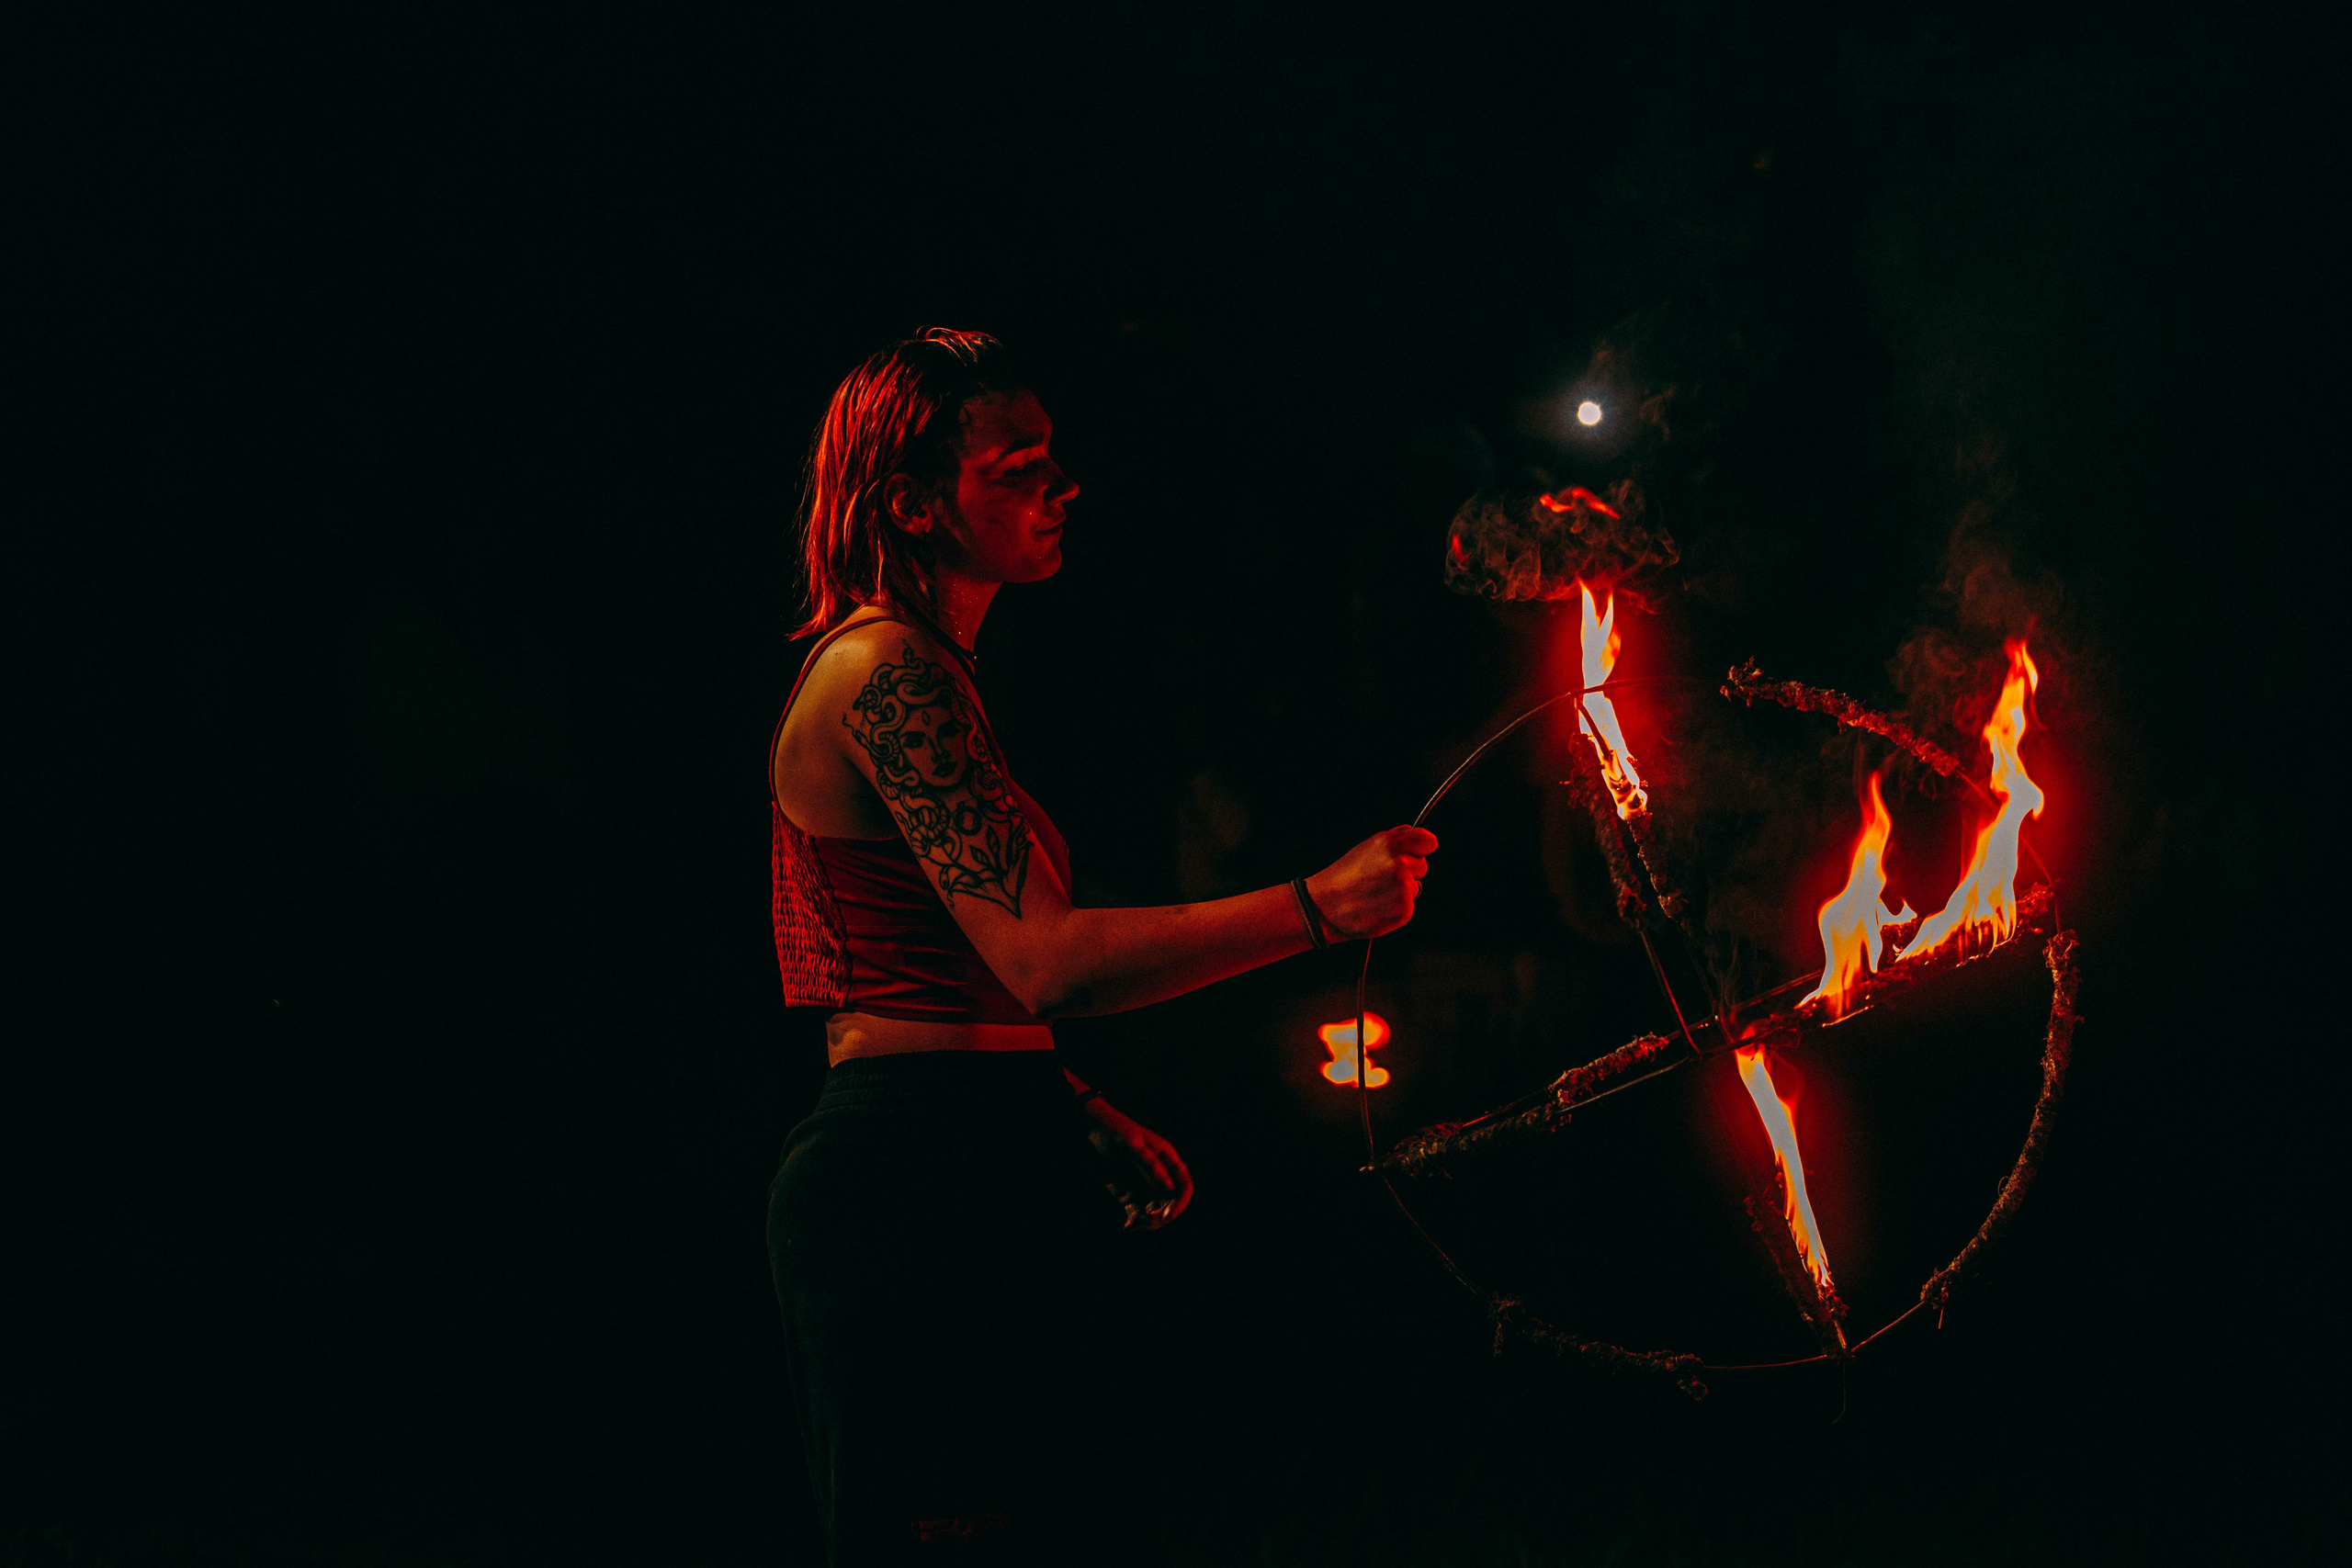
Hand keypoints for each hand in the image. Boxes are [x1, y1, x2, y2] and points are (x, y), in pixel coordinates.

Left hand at [1081, 1097, 1193, 1229]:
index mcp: (1167, 1158)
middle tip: (1145, 1222)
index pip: (1184, 1187)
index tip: (1165, 1215)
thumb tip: (1170, 1186)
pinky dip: (1135, 1221)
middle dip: (1162, 1216)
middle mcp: (1160, 1174)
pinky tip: (1128, 1226)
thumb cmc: (1113, 1128)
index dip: (1179, 1204)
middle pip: (1172, 1204)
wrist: (1086, 1129)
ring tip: (1134, 1225)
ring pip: (1156, 1211)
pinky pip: (1138, 1212)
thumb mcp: (1132, 1143)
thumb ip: (1151, 1164)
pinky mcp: (1128, 1193)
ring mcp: (1144, 1184)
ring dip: (1149, 1222)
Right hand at [1305, 825, 1438, 940]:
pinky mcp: (1404, 910)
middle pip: (1422, 865)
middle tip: (1381, 880)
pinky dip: (1397, 909)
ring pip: (1415, 887)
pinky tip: (1378, 908)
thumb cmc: (1344, 877)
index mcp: (1390, 844)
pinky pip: (1409, 907)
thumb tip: (1414, 834)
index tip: (1421, 851)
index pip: (1426, 840)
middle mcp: (1399, 863)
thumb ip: (1393, 840)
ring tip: (1376, 895)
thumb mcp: (1366, 848)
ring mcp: (1403, 888)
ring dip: (1402, 892)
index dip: (1425, 846)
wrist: (1324, 907)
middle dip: (1409, 872)